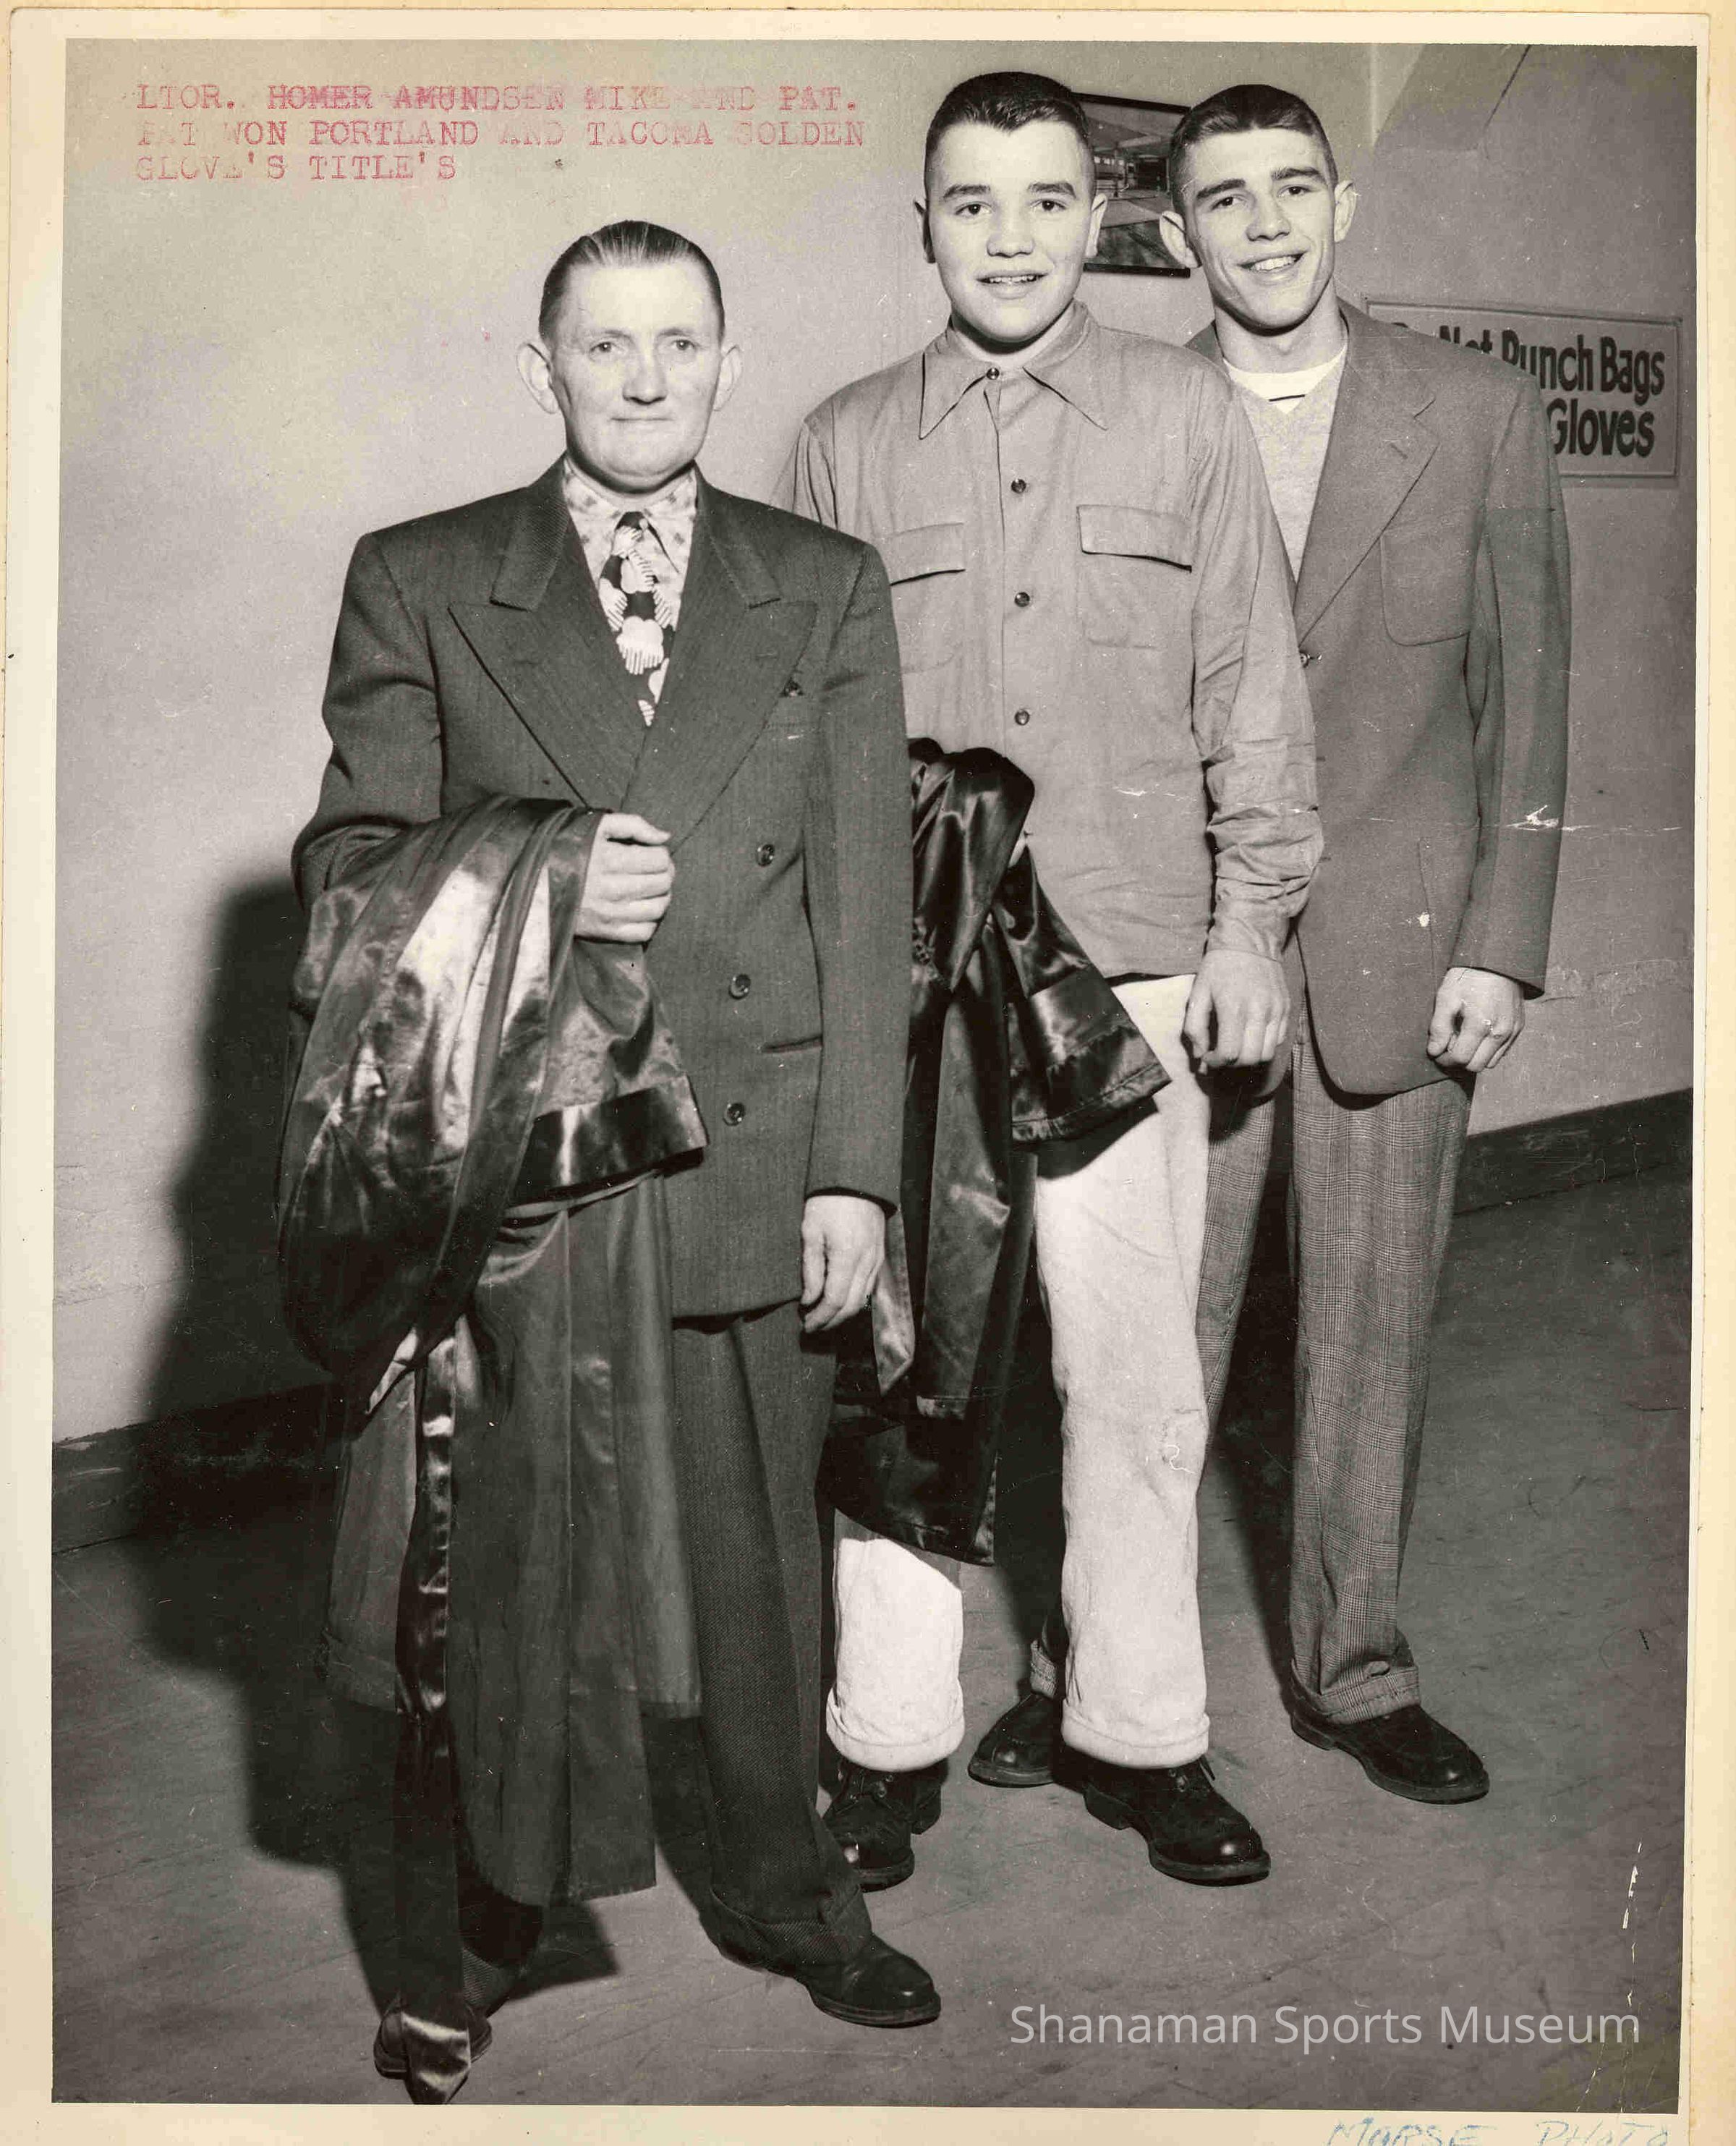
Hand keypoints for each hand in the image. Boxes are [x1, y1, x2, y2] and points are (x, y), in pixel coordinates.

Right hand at [576, 813, 673, 942]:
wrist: (535, 881)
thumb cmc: (569, 848)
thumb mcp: (597, 826)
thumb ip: (634, 825)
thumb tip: (665, 837)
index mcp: (610, 859)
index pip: (659, 860)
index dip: (661, 854)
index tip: (652, 853)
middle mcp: (612, 889)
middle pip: (661, 883)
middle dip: (665, 873)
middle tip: (655, 870)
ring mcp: (609, 914)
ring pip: (658, 908)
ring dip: (662, 896)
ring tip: (652, 888)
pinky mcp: (605, 932)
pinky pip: (644, 932)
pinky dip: (650, 920)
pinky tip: (641, 908)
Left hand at [800, 1194, 885, 1332]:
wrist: (856, 1180)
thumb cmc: (828, 1203)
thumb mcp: (811, 1232)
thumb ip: (811, 1269)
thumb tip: (809, 1300)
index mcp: (847, 1257)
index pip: (834, 1301)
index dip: (820, 1318)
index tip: (805, 1324)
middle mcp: (866, 1263)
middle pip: (851, 1306)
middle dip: (831, 1322)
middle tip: (811, 1326)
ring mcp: (876, 1260)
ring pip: (862, 1300)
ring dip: (842, 1314)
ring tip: (823, 1317)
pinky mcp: (879, 1256)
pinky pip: (869, 1287)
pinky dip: (853, 1300)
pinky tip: (839, 1301)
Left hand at [1182, 949, 1289, 1069]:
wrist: (1250, 939)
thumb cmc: (1219, 966)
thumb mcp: (1198, 992)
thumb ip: (1194, 1027)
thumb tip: (1200, 1054)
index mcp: (1233, 1007)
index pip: (1230, 1054)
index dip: (1216, 1062)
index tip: (1208, 1056)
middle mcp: (1259, 1011)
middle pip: (1250, 1059)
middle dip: (1232, 1064)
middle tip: (1221, 1054)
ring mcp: (1276, 1010)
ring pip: (1267, 1054)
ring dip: (1250, 1058)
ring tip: (1237, 1047)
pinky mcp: (1286, 1008)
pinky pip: (1279, 1040)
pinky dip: (1264, 1045)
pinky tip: (1251, 1035)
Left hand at [1427, 966, 1524, 1072]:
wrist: (1498, 960)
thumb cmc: (1468, 976)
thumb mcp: (1446, 997)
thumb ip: (1439, 1027)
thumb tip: (1434, 1051)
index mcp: (1480, 1025)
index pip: (1461, 1059)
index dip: (1445, 1059)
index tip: (1437, 1051)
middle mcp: (1500, 1032)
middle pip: (1476, 1066)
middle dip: (1459, 1060)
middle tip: (1450, 1044)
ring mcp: (1512, 1031)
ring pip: (1491, 1062)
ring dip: (1475, 1056)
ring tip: (1464, 1038)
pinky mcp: (1519, 1027)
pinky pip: (1502, 1051)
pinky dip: (1488, 1050)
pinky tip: (1478, 1035)